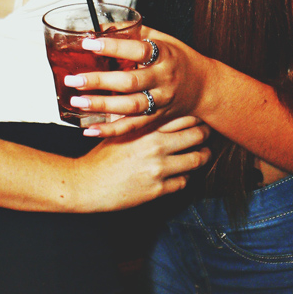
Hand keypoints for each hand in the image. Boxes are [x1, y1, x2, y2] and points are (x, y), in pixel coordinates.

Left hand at [63, 28, 212, 136]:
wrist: (204, 87)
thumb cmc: (178, 58)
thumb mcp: (162, 39)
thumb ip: (133, 32)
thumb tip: (101, 26)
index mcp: (164, 55)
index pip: (138, 50)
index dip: (113, 46)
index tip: (88, 43)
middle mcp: (163, 79)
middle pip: (130, 82)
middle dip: (99, 81)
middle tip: (73, 79)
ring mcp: (161, 101)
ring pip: (130, 106)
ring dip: (101, 105)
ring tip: (76, 101)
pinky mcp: (157, 118)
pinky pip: (132, 127)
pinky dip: (111, 130)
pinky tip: (89, 129)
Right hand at [75, 116, 210, 211]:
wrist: (86, 184)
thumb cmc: (101, 156)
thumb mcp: (118, 129)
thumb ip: (138, 118)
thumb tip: (153, 104)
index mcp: (145, 127)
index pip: (183, 115)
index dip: (195, 115)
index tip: (197, 116)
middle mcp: (155, 145)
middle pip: (196, 134)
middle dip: (204, 133)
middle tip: (205, 133)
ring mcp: (159, 168)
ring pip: (196, 159)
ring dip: (202, 156)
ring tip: (202, 153)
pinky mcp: (158, 189)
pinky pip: (185, 181)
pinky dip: (185, 177)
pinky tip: (181, 173)